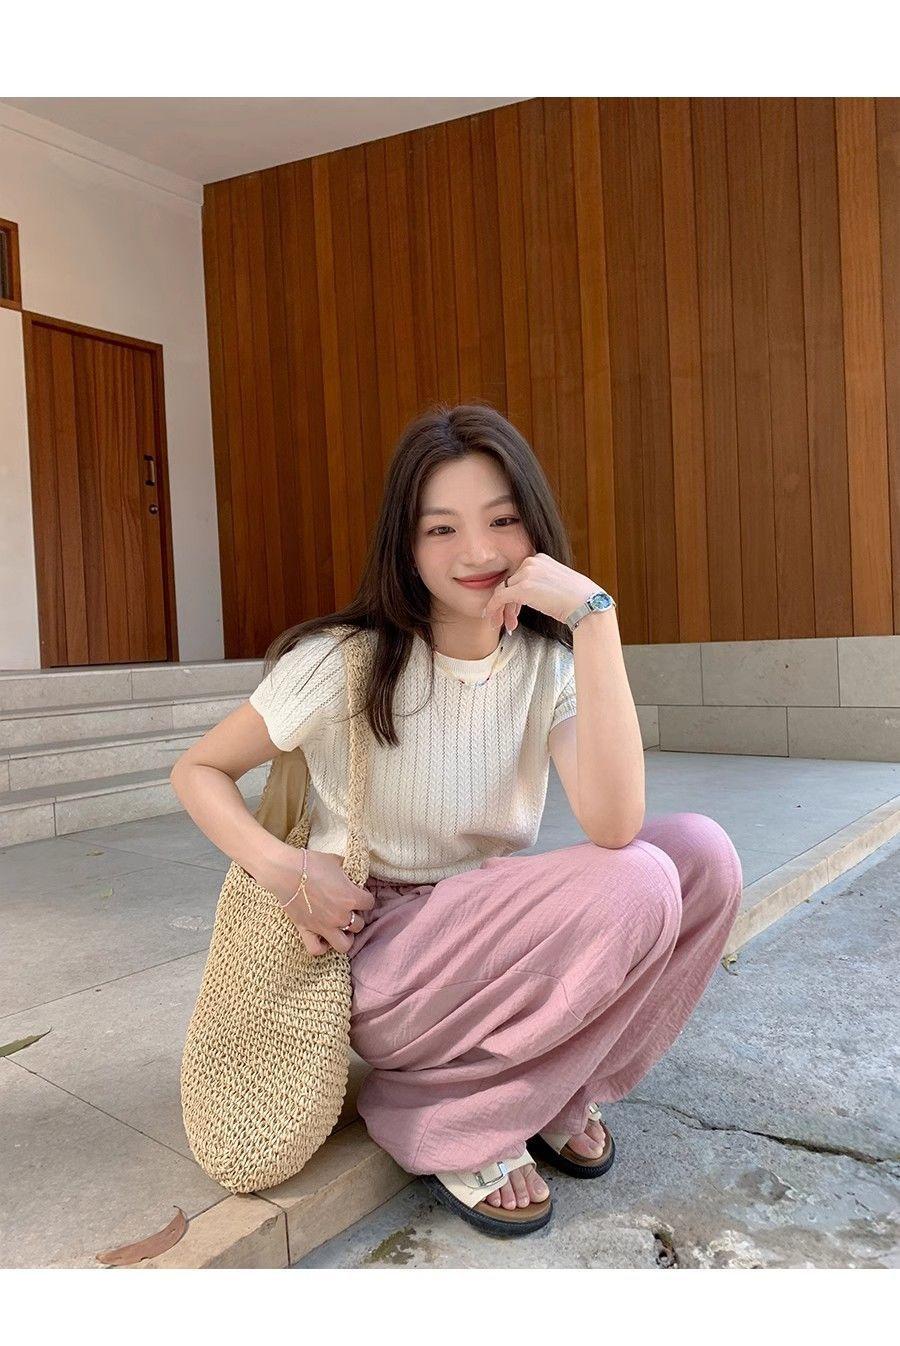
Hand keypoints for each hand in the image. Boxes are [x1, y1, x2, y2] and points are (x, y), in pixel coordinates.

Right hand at [266, 848, 374, 956]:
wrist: (286, 871)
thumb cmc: (312, 863)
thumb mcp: (336, 861)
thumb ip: (348, 870)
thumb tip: (351, 873)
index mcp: (351, 897)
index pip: (369, 903)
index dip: (365, 897)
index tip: (358, 893)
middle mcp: (340, 915)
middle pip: (359, 925)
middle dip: (356, 916)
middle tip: (349, 909)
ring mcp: (323, 926)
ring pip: (344, 945)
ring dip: (345, 937)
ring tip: (342, 929)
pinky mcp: (306, 930)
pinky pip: (316, 949)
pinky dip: (321, 947)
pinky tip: (323, 938)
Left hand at [479, 553, 603, 628]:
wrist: (588, 604)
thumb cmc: (578, 600)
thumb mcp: (556, 585)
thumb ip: (540, 585)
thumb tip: (528, 597)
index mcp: (540, 558)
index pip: (518, 576)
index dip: (514, 597)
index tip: (515, 613)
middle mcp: (531, 561)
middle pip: (509, 584)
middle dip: (507, 605)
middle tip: (509, 622)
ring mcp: (526, 573)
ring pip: (502, 592)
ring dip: (502, 611)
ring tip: (507, 626)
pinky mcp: (522, 588)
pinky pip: (499, 598)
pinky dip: (494, 610)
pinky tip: (495, 620)